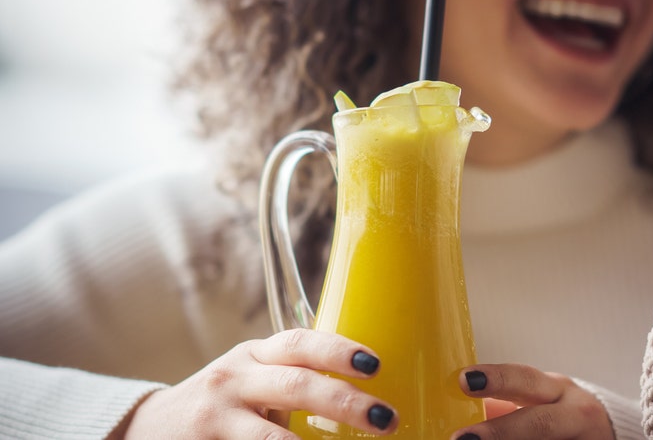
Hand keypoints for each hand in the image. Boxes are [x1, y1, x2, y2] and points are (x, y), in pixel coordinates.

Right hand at [114, 329, 397, 438]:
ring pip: (273, 437)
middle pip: (297, 385)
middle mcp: (234, 379)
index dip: (339, 351)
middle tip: (386, 419)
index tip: (375, 364)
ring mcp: (217, 418)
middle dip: (346, 402)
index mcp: (255, 355)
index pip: (300, 343)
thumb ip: (293, 377)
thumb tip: (365, 395)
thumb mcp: (252, 377)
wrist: (146, 429)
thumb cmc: (222, 403)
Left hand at [450, 364, 613, 439]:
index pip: (524, 380)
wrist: (612, 434)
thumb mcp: (538, 401)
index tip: (464, 381)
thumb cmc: (561, 415)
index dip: (495, 379)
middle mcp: (574, 414)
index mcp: (556, 390)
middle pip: (540, 423)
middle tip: (462, 438)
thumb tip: (450, 406)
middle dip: (501, 432)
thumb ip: (501, 403)